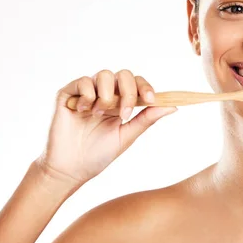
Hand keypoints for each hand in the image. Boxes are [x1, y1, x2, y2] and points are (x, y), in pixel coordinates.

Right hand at [37, 69, 176, 185]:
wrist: (71, 169)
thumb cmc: (98, 155)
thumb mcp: (127, 136)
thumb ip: (147, 119)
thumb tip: (173, 106)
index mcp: (120, 103)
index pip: (137, 84)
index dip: (145, 87)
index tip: (151, 98)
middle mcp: (104, 94)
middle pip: (123, 75)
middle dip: (129, 91)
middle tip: (125, 113)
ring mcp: (86, 93)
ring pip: (104, 74)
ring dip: (107, 95)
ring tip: (99, 115)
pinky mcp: (68, 94)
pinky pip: (82, 81)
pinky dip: (88, 95)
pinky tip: (84, 111)